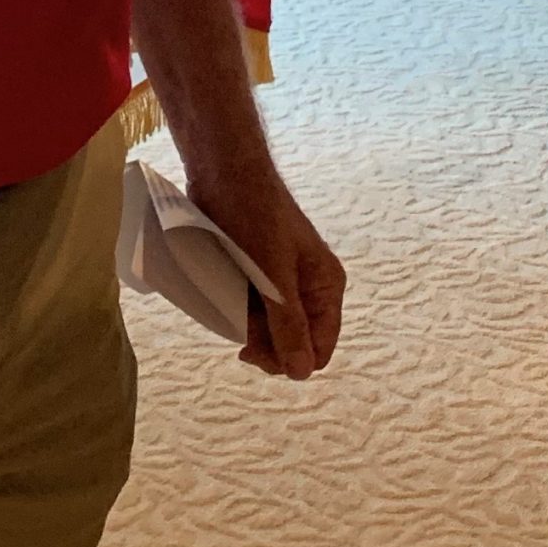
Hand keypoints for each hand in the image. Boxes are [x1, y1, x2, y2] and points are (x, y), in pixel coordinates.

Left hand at [184, 158, 345, 380]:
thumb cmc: (254, 217)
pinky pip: (251, 313)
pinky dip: (235, 311)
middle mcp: (309, 290)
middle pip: (292, 346)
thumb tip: (303, 373)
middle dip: (264, 343)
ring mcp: (283, 285)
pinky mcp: (258, 278)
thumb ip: (289, 324)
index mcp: (325, 288)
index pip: (317, 350)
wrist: (225, 173)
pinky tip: (222, 293)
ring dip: (245, 326)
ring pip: (268, 332)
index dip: (287, 359)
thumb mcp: (273, 274)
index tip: (250, 348)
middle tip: (236, 327)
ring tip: (226, 298)